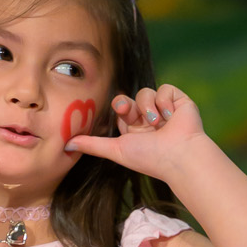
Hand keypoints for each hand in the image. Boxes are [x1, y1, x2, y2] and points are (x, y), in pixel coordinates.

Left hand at [68, 83, 207, 182]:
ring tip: (158, 124)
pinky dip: (166, 101)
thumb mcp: (116, 150)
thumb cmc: (149, 157)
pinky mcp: (180, 101)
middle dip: (128, 103)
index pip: (120, 109)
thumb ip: (93, 146)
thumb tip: (66, 145)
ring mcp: (165, 110)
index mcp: (135, 130)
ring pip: (146, 92)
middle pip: (130, 98)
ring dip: (149, 107)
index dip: (119, 108)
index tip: (121, 112)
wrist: (179, 156)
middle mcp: (149, 119)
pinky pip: (166, 88)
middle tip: (130, 111)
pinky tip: (171, 117)